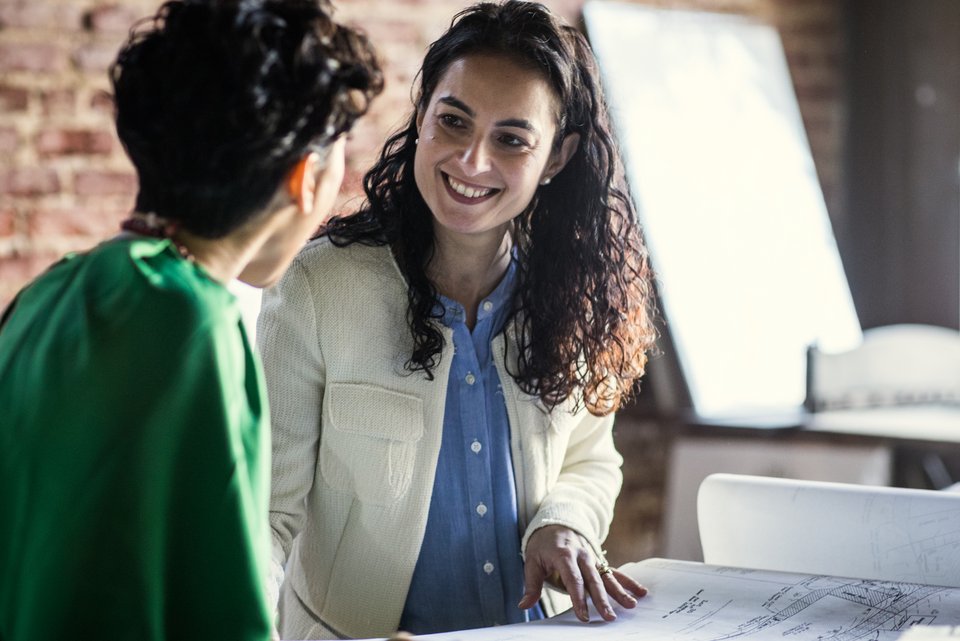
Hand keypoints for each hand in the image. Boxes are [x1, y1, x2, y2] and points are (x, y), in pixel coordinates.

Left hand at [517, 525, 646, 621]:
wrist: (556, 522)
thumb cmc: (542, 544)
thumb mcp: (532, 561)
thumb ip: (531, 585)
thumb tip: (523, 605)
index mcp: (564, 556)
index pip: (573, 580)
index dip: (578, 599)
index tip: (584, 616)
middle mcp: (582, 556)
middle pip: (593, 581)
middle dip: (602, 600)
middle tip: (609, 617)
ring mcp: (593, 558)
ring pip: (607, 576)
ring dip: (620, 591)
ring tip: (631, 605)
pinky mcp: (599, 560)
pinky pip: (614, 572)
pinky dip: (627, 581)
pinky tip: (640, 591)